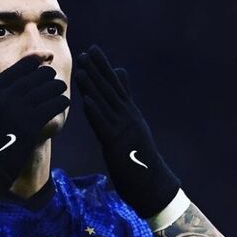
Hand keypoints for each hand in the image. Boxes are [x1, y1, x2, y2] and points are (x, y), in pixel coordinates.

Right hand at [0, 56, 69, 207]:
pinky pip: (52, 106)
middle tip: (52, 77)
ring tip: (60, 89)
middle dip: (46, 74)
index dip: (32, 60)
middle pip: (33, 77)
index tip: (43, 56)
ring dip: (56, 87)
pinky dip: (60, 101)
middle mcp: (3, 99)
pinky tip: (63, 102)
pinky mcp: (30, 126)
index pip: (15, 70)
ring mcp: (17, 112)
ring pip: (45, 89)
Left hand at [74, 45, 179, 217]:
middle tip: (88, 50)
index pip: (115, 87)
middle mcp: (128, 119)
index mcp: (129, 115)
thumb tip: (124, 97)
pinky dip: (96, 112)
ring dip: (94, 87)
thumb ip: (126, 111)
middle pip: (111, 91)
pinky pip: (104, 126)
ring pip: (106, 105)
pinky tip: (87, 100)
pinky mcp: (117, 146)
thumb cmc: (140, 160)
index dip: (104, 68)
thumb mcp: (132, 132)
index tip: (94, 51)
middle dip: (99, 70)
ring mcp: (123, 131)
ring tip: (83, 69)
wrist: (153, 186)